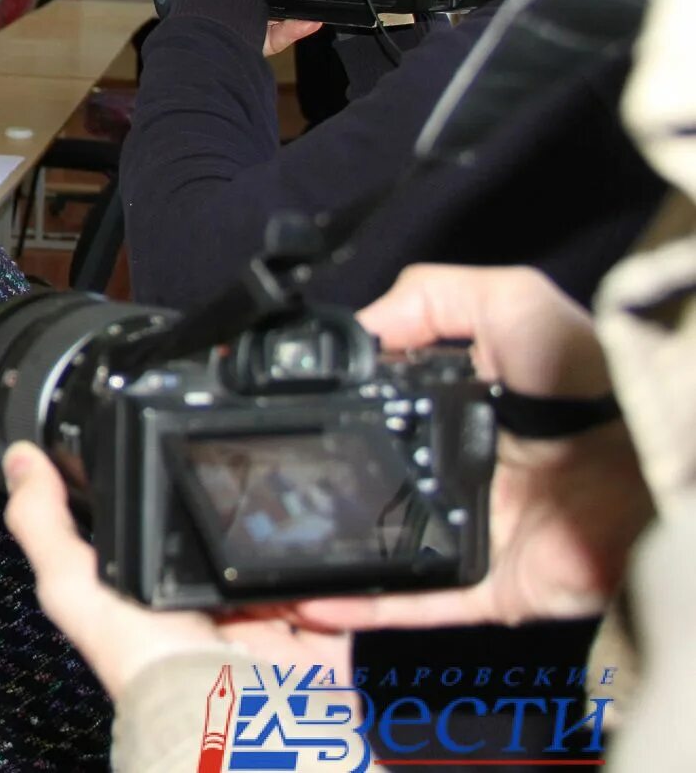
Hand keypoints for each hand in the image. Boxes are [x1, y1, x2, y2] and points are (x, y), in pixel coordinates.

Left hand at [2, 443, 350, 696]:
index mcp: (150, 600)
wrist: (241, 725)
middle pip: (227, 543)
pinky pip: (348, 601)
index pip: (154, 533)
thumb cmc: (154, 673)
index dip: (161, 493)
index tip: (172, 446)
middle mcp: (206, 615)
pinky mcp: (319, 645)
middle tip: (250, 468)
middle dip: (240, 509)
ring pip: (287, 565)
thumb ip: (45, 526)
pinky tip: (340, 550)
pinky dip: (351, 581)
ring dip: (297, 538)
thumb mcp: (78, 590)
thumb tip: (21, 463)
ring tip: (299, 497)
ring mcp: (265, 632)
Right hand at [291, 265, 651, 633]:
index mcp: (458, 412)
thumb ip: (434, 297)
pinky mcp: (489, 588)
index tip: (269, 417)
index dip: (325, 417)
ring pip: (379, 554)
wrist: (651, 464)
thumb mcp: (512, 304)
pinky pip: (416, 606)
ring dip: (323, 558)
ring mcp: (472, 536)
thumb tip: (361, 325)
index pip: (375, 417)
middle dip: (311, 494)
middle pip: (366, 488)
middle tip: (253, 491)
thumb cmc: (591, 381)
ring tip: (265, 554)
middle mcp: (458, 475)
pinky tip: (311, 597)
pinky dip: (364, 607)